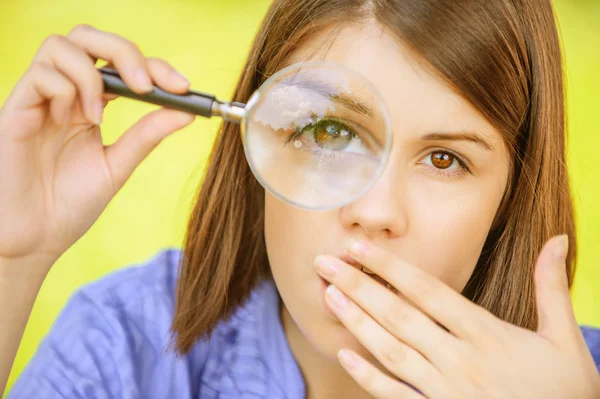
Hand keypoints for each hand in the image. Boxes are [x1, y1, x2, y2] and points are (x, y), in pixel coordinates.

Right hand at [0, 24, 193, 265]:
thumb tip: (187, 112)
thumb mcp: (118, 166)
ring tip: (98, 117)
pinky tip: (70, 122)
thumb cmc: (70, 204)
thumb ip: (147, 136)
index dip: (155, 67)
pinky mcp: (15, 111)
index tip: (184, 89)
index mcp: (90, 104)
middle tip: (146, 85)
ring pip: (62, 46)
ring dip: (92, 75)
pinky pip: (39, 75)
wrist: (35, 239)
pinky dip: (66, 91)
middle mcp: (65, 95)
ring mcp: (39, 100)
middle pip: (89, 37)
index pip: (121, 64)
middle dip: (124, 52)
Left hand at [314, 235, 599, 397]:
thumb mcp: (565, 339)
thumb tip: (558, 240)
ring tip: (328, 297)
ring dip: (356, 322)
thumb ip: (551, 288)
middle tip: (324, 263)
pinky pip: (396, 395)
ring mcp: (447, 390)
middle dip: (358, 286)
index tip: (359, 247)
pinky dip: (368, 377)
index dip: (389, 267)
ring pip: (392, 350)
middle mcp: (461, 359)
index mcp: (487, 334)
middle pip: (399, 315)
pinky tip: (344, 355)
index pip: (427, 291)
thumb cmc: (566, 392)